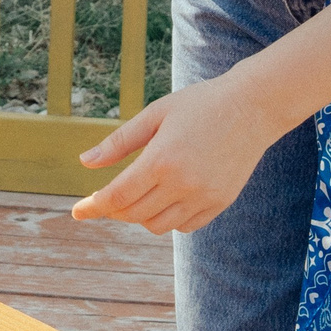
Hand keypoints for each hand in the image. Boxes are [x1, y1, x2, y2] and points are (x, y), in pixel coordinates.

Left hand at [70, 71, 281, 234]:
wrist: (253, 107)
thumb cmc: (200, 104)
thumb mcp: (155, 114)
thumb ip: (119, 142)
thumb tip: (85, 162)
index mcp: (161, 159)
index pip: (117, 196)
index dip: (94, 206)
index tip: (77, 212)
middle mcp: (183, 184)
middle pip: (134, 214)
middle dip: (114, 209)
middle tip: (106, 197)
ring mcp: (204, 197)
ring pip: (158, 226)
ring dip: (140, 215)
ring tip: (138, 194)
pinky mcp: (220, 203)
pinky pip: (185, 226)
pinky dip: (168, 218)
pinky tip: (165, 198)